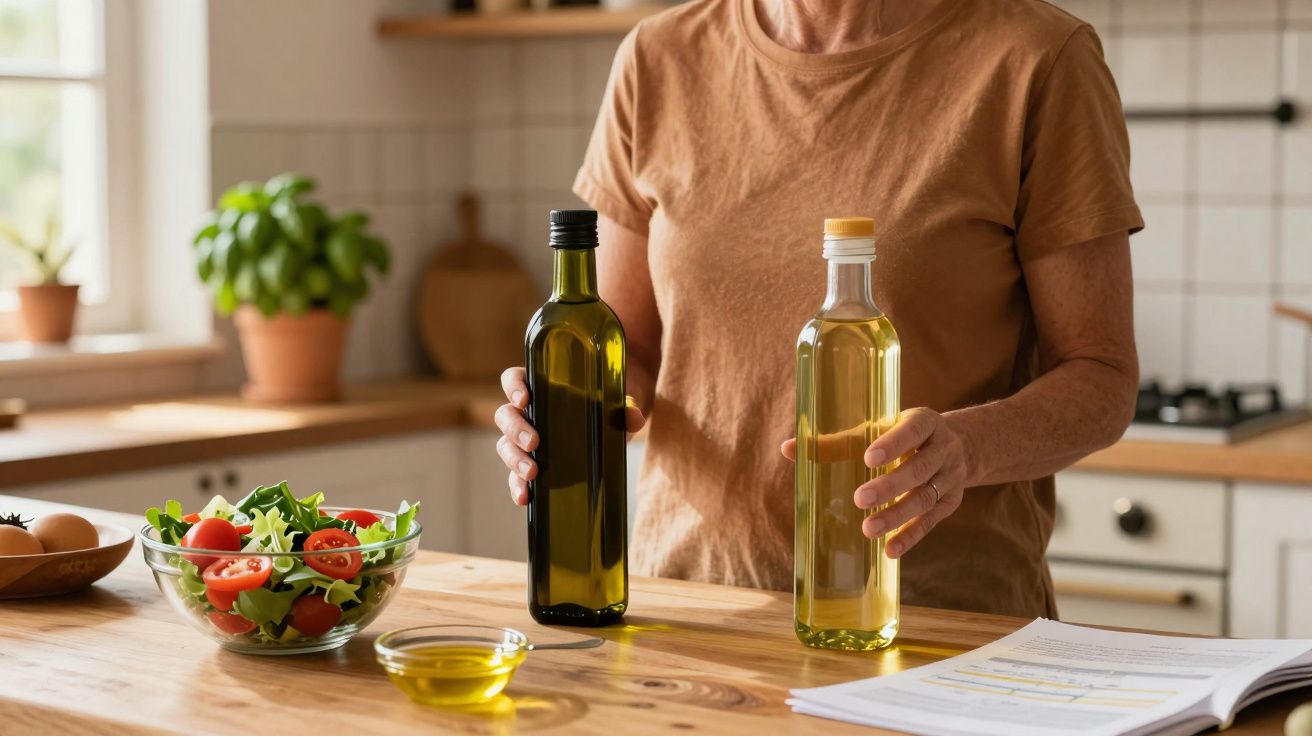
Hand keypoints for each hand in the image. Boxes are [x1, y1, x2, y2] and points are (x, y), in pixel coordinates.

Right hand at [494, 367, 646, 505]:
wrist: (612, 425)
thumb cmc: (607, 405)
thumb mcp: (618, 403)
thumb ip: (625, 407)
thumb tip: (633, 418)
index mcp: (542, 387)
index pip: (514, 379)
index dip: (513, 387)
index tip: (524, 399)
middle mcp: (528, 412)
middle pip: (505, 416)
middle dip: (516, 430)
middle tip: (534, 443)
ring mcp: (526, 439)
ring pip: (506, 445)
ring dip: (515, 460)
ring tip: (532, 473)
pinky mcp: (531, 464)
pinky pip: (515, 475)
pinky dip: (517, 485)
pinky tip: (524, 497)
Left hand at [780, 407, 970, 558]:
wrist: (962, 445)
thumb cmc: (902, 435)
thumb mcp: (878, 429)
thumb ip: (836, 441)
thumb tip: (787, 449)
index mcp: (924, 422)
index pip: (912, 430)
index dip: (893, 444)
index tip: (868, 458)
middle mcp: (943, 448)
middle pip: (919, 469)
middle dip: (890, 485)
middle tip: (860, 499)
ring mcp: (951, 476)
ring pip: (926, 498)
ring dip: (897, 516)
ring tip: (868, 530)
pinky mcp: (951, 501)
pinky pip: (931, 522)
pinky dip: (910, 537)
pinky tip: (889, 551)